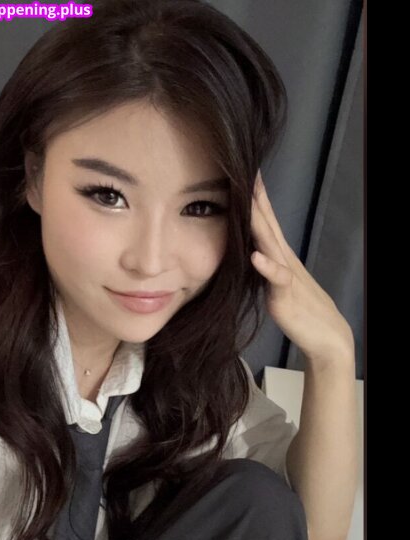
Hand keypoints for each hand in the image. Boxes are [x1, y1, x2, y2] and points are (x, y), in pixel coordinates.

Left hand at [250, 172, 353, 364]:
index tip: (244, 173)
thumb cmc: (303, 309)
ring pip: (270, 245)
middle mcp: (283, 260)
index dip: (256, 198)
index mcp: (280, 256)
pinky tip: (255, 256)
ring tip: (246, 203)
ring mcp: (286, 275)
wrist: (327, 336)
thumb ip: (266, 265)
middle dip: (256, 199)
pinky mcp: (286, 296)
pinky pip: (277, 279)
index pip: (267, 221)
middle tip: (244, 171)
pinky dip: (266, 267)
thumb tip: (248, 253)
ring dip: (258, 223)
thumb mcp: (280, 282)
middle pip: (268, 224)